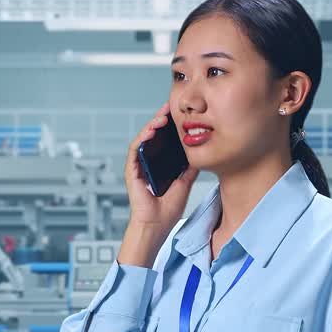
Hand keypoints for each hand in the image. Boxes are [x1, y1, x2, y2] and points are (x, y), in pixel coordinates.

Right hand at [118, 102, 200, 265]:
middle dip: (161, 120)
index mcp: (158, 164)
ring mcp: (138, 166)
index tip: (178, 114)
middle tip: (170, 107)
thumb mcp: (185, 182)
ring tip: (162, 117)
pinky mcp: (132, 171)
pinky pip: (135, 150)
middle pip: (152, 136)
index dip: (169, 126)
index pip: (163, 140)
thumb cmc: (168, 209)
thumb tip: (199, 152)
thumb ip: (189, 167)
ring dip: (151, 126)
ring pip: (143, 139)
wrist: (157, 224)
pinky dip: (142, 139)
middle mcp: (147, 163)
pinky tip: (151, 131)